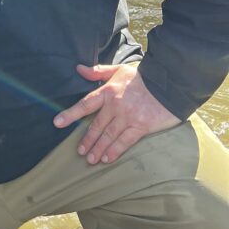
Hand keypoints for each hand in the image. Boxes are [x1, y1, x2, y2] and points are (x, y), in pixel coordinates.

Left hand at [53, 63, 180, 163]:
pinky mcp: (142, 126)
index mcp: (108, 90)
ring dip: (98, 148)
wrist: (170, 82)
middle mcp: (116, 105)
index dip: (71, 114)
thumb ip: (98, 72)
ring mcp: (129, 117)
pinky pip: (125, 141)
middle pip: (97, 125)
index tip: (57, 123)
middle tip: (79, 151)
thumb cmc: (143, 76)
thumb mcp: (119, 70)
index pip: (85, 104)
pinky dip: (115, 151)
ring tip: (90, 159)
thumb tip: (78, 68)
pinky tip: (107, 158)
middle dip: (87, 140)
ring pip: (109, 136)